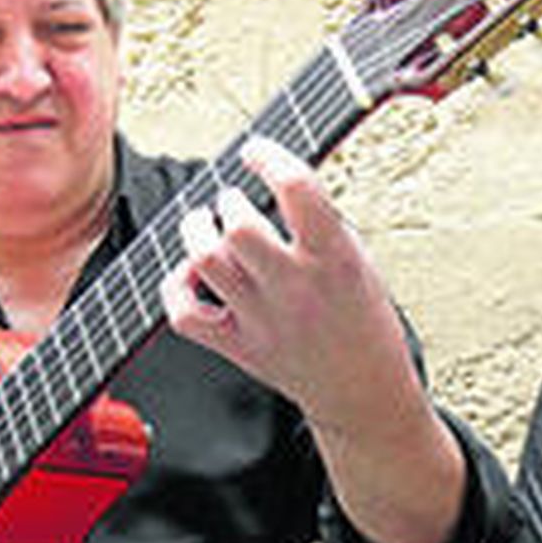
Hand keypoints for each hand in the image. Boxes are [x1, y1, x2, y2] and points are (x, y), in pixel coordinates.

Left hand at [160, 136, 418, 432]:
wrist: (363, 392)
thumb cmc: (364, 322)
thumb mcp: (360, 260)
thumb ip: (318, 223)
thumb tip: (272, 179)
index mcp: (334, 259)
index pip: (296, 187)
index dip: (268, 156)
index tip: (256, 150)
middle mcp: (295, 287)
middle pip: (238, 225)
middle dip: (228, 202)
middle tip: (233, 204)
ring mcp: (262, 320)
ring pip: (204, 259)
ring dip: (197, 232)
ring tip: (205, 227)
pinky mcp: (239, 348)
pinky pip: (184, 313)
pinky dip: (177, 287)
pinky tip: (193, 276)